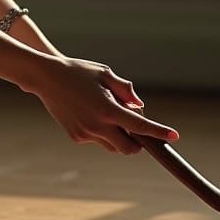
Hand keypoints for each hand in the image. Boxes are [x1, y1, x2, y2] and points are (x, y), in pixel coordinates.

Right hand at [26, 56, 179, 155]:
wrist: (45, 77)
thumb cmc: (77, 71)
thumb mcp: (104, 73)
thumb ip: (124, 90)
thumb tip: (139, 106)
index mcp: (108, 109)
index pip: (140, 126)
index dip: (159, 132)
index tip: (174, 136)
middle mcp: (97, 125)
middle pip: (129, 148)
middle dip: (137, 142)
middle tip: (134, 125)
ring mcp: (85, 134)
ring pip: (112, 146)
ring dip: (118, 137)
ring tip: (107, 113)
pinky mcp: (76, 137)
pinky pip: (96, 140)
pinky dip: (101, 132)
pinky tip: (89, 113)